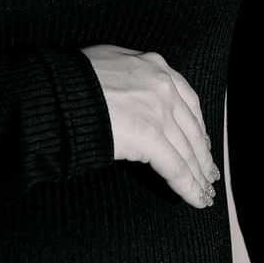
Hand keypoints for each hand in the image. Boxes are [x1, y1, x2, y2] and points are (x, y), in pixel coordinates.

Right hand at [81, 43, 218, 208]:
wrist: (55, 92)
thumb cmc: (70, 81)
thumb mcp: (107, 63)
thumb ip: (129, 77)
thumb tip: (130, 94)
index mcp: (153, 65)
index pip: (187, 100)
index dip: (197, 127)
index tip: (202, 143)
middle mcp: (162, 85)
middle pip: (192, 127)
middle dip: (202, 154)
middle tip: (209, 173)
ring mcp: (158, 110)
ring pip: (187, 150)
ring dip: (198, 175)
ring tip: (204, 191)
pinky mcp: (149, 136)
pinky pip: (175, 168)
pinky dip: (188, 187)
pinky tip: (195, 199)